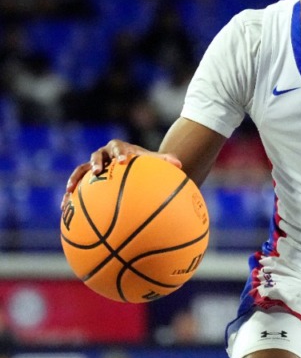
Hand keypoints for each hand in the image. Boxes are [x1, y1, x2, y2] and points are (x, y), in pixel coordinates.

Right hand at [61, 140, 182, 210]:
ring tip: (69, 190)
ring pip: (81, 171)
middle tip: (97, 170)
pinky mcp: (86, 180)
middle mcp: (104, 156)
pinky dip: (69, 197)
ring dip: (75, 179)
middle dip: (96, 162)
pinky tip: (63, 209)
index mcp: (120, 149)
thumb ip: (165, 161)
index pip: (118, 148)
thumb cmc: (144, 164)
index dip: (119, 153)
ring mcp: (93, 167)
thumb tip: (180, 164)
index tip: (122, 161)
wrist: (131, 166)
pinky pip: (76, 188)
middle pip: (97, 156)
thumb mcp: (154, 163)